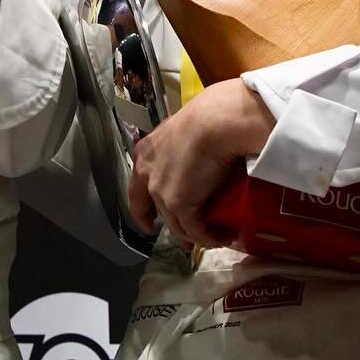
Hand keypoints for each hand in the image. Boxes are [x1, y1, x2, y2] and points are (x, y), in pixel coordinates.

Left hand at [128, 80, 274, 251]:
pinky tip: (223, 237)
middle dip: (168, 228)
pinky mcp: (179, 205)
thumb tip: (200, 155)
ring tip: (215, 236)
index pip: (137, 188)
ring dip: (196, 235)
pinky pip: (195, 230)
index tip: (149, 222)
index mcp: (145, 153)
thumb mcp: (184, 132)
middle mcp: (147, 174)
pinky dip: (209, 237)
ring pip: (176, 224)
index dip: (142, 209)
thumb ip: (183, 147)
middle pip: (154, 209)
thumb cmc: (205, 118)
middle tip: (184, 241)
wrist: (213, 124)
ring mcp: (161, 192)